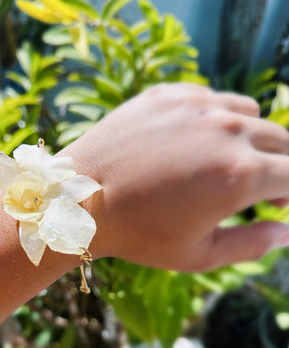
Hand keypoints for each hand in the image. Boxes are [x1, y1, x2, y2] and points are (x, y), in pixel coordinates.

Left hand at [65, 83, 288, 270]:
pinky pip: (212, 98)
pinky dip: (216, 118)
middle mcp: (227, 131)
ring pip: (249, 113)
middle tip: (258, 187)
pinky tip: (193, 141)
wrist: (79, 199)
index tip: (277, 203)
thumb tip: (285, 233)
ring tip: (224, 161)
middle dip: (279, 165)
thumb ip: (252, 244)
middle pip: (281, 140)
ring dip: (250, 137)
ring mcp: (197, 106)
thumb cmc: (138, 234)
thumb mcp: (198, 254)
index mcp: (241, 174)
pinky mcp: (170, 93)